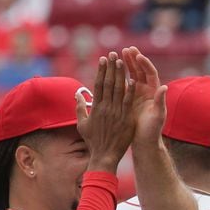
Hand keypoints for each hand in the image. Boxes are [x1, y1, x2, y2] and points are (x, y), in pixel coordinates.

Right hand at [79, 51, 134, 172]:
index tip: (103, 59)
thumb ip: (80, 108)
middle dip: (111, 68)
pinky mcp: (125, 119)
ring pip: (119, 90)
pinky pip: (128, 102)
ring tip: (122, 61)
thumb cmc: (93, 141)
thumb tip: (77, 94)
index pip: (99, 84)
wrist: (104, 155)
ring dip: (120, 75)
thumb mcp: (82, 124)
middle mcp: (106, 108)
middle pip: (109, 83)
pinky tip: (133, 80)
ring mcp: (116, 113)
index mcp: (95, 107)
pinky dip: (130, 91)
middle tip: (113, 54)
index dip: (101, 71)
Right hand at [121, 47, 167, 154]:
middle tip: (126, 49)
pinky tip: (112, 68)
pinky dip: (119, 76)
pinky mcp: (128, 100)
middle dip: (134, 60)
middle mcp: (147, 91)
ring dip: (126, 64)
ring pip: (131, 75)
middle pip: (141, 71)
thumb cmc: (152, 130)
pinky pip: (123, 85)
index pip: (151, 73)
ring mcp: (137, 95)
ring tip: (119, 53)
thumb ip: (160, 101)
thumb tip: (164, 87)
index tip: (138, 56)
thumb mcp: (158, 116)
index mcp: (154, 92)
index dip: (145, 64)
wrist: (144, 141)